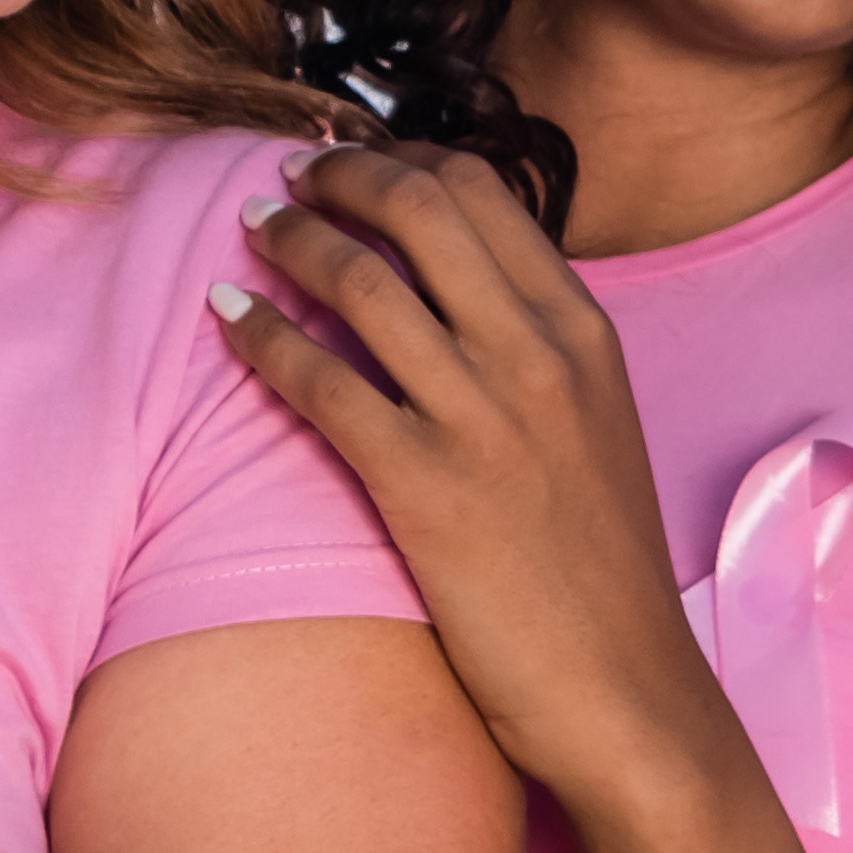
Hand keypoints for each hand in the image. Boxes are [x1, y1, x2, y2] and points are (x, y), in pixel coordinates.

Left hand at [211, 145, 725, 811]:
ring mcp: (484, 418)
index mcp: (586, 332)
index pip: (486, 193)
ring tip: (250, 229)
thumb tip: (461, 296)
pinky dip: (263, 335)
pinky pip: (322, 383)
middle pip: (422, 208)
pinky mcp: (426, 487)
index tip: (358, 164)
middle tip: (290, 178)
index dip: (404, 160)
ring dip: (292, 238)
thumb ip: (538, 352)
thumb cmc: (600, 573)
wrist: (626, 692)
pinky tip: (227, 318)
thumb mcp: (595, 429)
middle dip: (341, 176)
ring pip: (364, 280)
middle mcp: (540, 356)